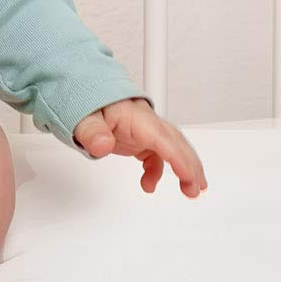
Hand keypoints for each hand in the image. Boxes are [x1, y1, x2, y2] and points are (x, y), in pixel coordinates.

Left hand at [73, 98, 207, 197]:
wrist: (83, 91)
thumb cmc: (86, 102)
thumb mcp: (83, 117)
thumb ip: (92, 131)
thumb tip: (102, 145)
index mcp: (135, 115)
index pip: (162, 138)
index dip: (178, 158)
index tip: (189, 176)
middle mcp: (145, 121)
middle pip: (175, 142)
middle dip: (190, 165)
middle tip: (197, 188)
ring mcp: (144, 130)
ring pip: (171, 148)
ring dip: (183, 168)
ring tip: (191, 190)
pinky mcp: (139, 137)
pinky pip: (155, 155)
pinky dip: (156, 171)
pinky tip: (148, 184)